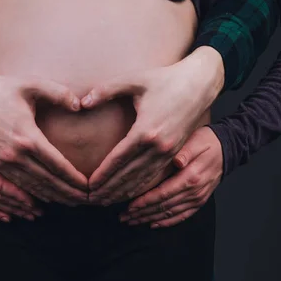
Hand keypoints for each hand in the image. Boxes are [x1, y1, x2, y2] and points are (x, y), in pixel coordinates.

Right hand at [0, 60, 88, 205]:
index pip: (57, 165)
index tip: (88, 186)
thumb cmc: (0, 88)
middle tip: (85, 201)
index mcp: (27, 137)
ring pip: (31, 188)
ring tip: (69, 203)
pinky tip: (42, 200)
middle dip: (68, 193)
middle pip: (47, 182)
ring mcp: (1, 161)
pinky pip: (15, 185)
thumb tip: (80, 105)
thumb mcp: (32, 84)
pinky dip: (31, 195)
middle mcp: (14, 154)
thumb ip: (59, 93)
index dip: (74, 178)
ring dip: (52, 197)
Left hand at [81, 46, 223, 204]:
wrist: (199, 83)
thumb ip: (105, 90)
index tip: (88, 185)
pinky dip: (140, 187)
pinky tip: (129, 194)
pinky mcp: (175, 152)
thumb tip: (81, 102)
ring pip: (143, 180)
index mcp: (146, 129)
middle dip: (109, 189)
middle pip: (129, 175)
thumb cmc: (165, 78)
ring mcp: (169, 151)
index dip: (102, 174)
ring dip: (123, 192)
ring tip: (106, 201)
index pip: (118, 159)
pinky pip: (155, 176)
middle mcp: (159, 146)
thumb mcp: (133, 80)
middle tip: (91, 200)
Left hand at [119, 126, 222, 227]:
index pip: (163, 194)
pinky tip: (154, 224)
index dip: (145, 202)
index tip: (129, 206)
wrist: (228, 149)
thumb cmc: (207, 142)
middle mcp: (194, 192)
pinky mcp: (200, 201)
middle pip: (163, 207)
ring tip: (133, 222)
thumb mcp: (196, 141)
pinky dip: (167, 222)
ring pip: (170, 214)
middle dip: (142, 214)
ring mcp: (198, 198)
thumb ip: (185, 152)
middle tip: (124, 218)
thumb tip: (177, 161)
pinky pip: (182, 215)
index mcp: (191, 177)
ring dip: (150, 219)